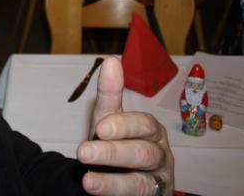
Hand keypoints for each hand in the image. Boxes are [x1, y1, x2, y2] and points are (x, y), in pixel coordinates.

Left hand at [76, 56, 174, 194]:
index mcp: (151, 130)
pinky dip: (114, 193)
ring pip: (141, 182)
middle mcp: (159, 155)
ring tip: (87, 181)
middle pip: (143, 153)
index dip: (123, 126)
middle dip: (113, 153)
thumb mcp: (110, 119)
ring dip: (113, 182)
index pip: (142, 125)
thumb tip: (112, 60)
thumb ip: (110, 95)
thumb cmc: (119, 143)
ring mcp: (157, 180)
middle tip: (84, 152)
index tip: (100, 127)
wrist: (120, 177)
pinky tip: (94, 187)